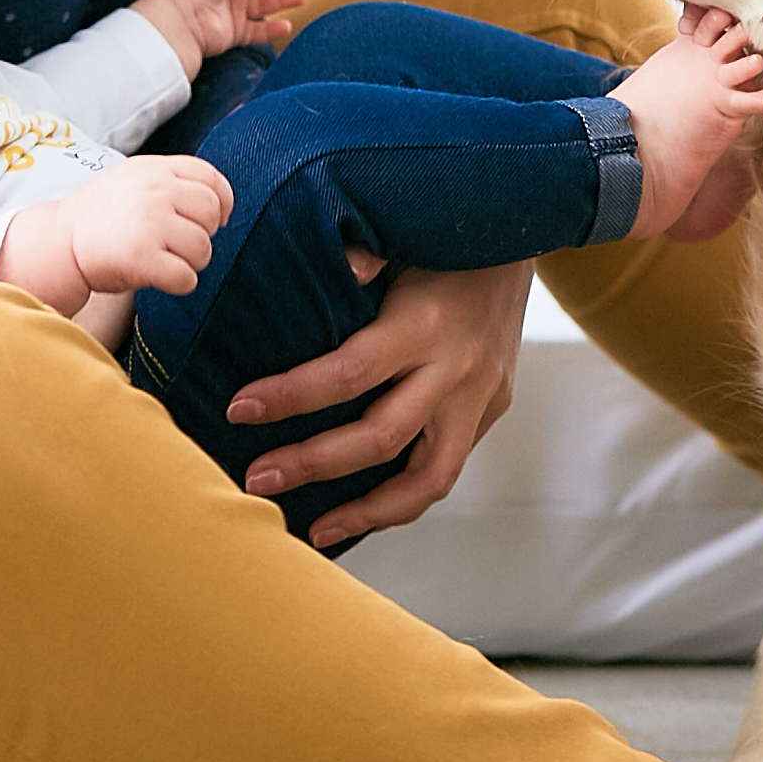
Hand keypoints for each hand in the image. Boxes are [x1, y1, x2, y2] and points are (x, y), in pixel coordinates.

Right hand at [0, 155, 231, 311]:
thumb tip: (221, 204)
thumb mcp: (134, 181)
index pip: (210, 177)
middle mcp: (154, 191)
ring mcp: (148, 222)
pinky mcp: (140, 257)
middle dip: (204, 234)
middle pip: (211, 214)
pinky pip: (187, 277)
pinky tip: (161, 278)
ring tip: (167, 261)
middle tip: (181, 245)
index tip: (217, 220)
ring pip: (203, 248)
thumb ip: (172, 183)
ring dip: (192, 262)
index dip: (222, 202)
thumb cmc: (102, 218)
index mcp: (154, 169)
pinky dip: (180, 284)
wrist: (57, 242)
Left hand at [223, 258, 531, 548]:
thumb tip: (330, 265)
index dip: (291, 397)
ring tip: (315, 529)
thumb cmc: (443, 233)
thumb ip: (363, 252)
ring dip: (367, 511)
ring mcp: (482, 396)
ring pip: (429, 479)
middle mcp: (458, 369)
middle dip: (313, 465)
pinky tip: (362, 508)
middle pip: (381, 439)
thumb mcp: (400, 234)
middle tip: (256, 481)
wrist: (522, 232)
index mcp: (425, 324)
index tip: (239, 410)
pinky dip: (403, 496)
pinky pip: (445, 468)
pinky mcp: (492, 409)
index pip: (350, 373)